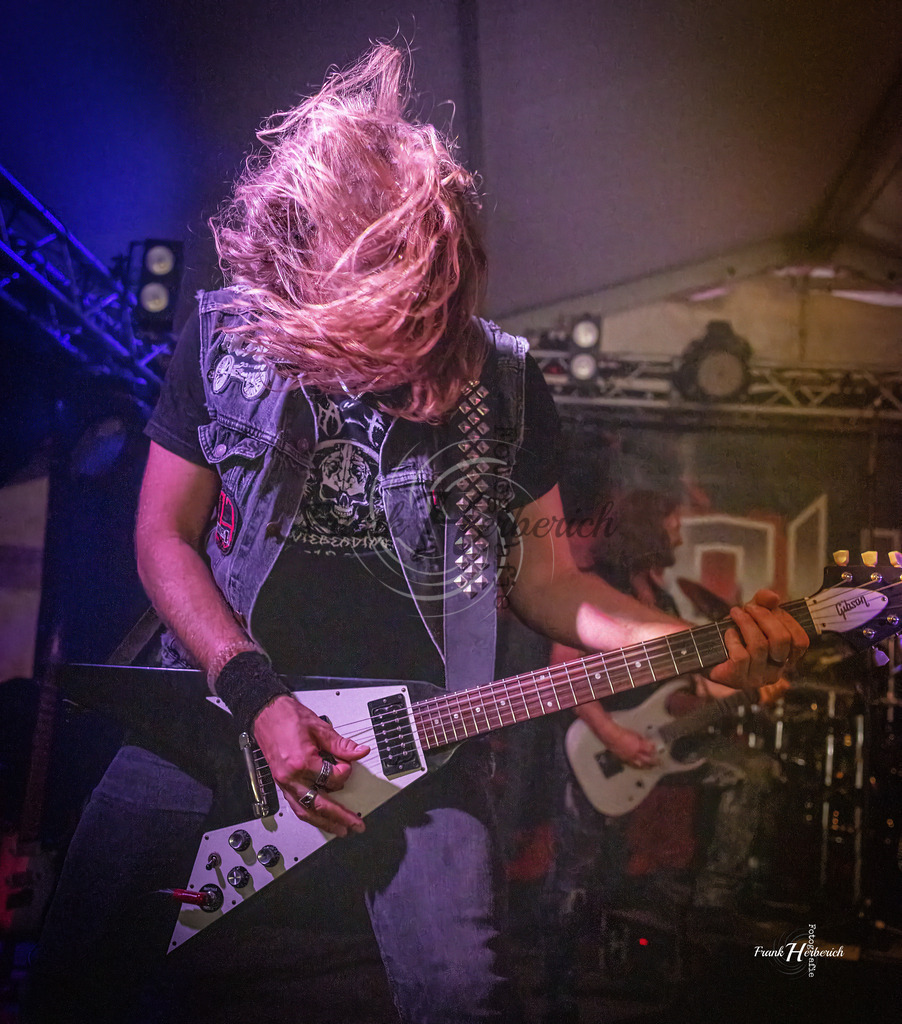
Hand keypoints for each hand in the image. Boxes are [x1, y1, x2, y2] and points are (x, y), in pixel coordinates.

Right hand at [253, 695, 369, 836]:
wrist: (266, 713)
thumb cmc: (287, 717)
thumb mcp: (319, 728)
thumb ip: (341, 744)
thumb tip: (359, 752)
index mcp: (302, 762)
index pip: (332, 778)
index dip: (345, 771)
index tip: (348, 763)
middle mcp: (291, 777)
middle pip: (318, 805)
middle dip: (339, 817)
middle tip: (355, 825)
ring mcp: (284, 782)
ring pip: (305, 811)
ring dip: (324, 823)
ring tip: (339, 829)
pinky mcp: (281, 783)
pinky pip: (295, 805)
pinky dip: (308, 814)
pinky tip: (318, 819)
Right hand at [602, 723, 657, 767]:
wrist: (609, 735)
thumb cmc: (621, 732)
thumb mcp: (634, 733)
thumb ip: (641, 740)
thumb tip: (647, 743)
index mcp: (638, 746)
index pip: (650, 750)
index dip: (654, 750)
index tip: (657, 750)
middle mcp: (634, 754)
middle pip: (647, 760)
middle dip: (653, 762)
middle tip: (658, 762)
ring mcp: (629, 758)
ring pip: (640, 764)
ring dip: (645, 765)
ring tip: (649, 766)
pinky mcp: (623, 759)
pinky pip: (632, 764)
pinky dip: (637, 764)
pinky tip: (638, 764)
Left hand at [707, 589, 808, 690]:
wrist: (706, 651)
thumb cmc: (736, 634)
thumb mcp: (752, 614)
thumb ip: (764, 603)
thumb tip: (773, 596)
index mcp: (786, 658)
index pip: (800, 641)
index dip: (786, 620)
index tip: (768, 607)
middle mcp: (775, 671)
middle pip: (781, 640)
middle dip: (764, 617)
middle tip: (747, 607)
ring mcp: (757, 678)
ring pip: (759, 646)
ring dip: (746, 623)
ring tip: (735, 613)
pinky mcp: (738, 679)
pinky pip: (741, 656)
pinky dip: (733, 639)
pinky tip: (728, 633)